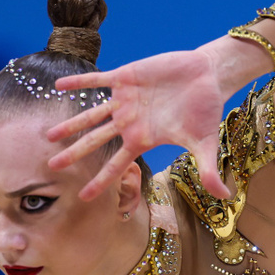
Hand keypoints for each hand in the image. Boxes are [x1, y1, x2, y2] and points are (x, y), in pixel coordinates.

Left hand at [46, 41, 254, 200]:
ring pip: (91, 115)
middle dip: (73, 154)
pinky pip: (98, 80)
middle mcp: (128, 123)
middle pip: (95, 142)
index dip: (100, 181)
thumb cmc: (205, 110)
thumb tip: (225, 198)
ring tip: (49, 134)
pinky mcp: (126, 77)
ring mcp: (125, 100)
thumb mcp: (205, 142)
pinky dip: (80, 82)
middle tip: (50, 167)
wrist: (207, 76)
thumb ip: (208, 169)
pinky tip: (59, 86)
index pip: (117, 165)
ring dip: (71, 124)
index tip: (82, 197)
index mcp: (142, 140)